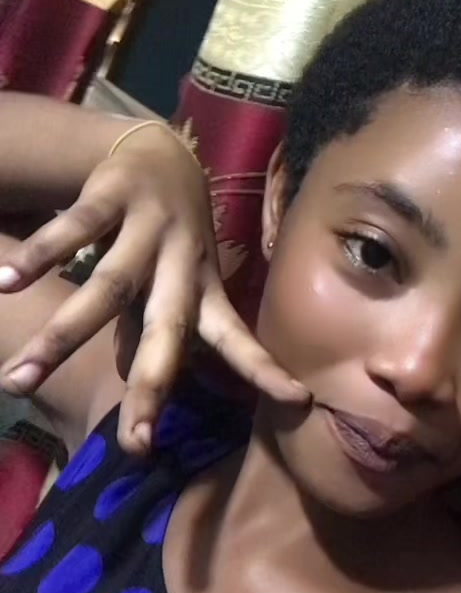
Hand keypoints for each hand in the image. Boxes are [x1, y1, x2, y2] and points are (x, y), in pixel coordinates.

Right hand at [0, 124, 308, 452]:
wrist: (161, 149)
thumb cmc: (168, 240)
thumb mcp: (175, 287)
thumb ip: (156, 338)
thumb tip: (138, 396)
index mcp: (205, 290)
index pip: (239, 339)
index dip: (267, 369)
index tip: (299, 400)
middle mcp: (183, 262)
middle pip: (166, 332)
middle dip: (151, 388)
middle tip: (134, 443)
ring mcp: (149, 228)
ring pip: (107, 288)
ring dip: (61, 335)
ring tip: (16, 380)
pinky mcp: (114, 193)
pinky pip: (74, 229)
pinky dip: (39, 257)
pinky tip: (5, 282)